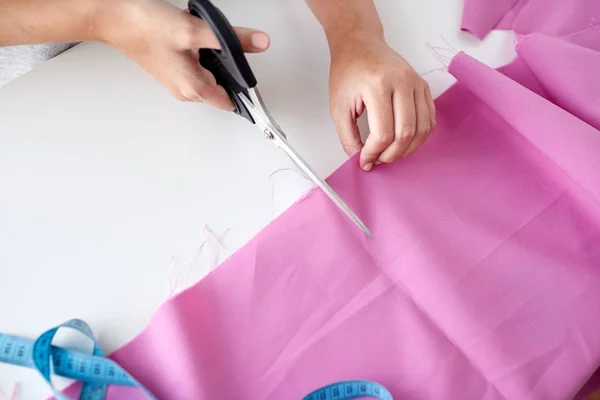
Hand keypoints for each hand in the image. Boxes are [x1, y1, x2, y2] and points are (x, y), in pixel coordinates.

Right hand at [99, 0, 269, 109]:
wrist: (112, 17)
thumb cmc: (143, 27)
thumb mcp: (194, 31)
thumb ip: (230, 39)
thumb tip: (260, 43)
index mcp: (193, 88)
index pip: (231, 102)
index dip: (245, 91)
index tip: (254, 78)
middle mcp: (186, 90)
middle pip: (224, 86)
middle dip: (229, 65)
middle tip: (222, 44)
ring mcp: (179, 79)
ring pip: (212, 72)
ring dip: (214, 55)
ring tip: (199, 36)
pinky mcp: (174, 67)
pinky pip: (199, 62)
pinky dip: (202, 48)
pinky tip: (191, 33)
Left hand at [328, 36, 435, 170]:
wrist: (360, 45)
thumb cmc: (348, 72)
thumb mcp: (338, 107)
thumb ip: (348, 137)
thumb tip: (363, 160)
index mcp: (377, 85)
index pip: (382, 133)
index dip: (374, 153)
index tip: (365, 160)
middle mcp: (402, 82)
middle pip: (405, 133)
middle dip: (391, 155)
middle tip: (377, 160)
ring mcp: (416, 83)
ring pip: (422, 129)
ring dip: (407, 149)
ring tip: (390, 153)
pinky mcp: (424, 86)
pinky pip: (429, 119)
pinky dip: (419, 136)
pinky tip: (404, 141)